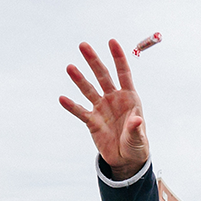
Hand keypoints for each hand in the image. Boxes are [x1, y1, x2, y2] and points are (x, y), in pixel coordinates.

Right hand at [60, 40, 149, 179]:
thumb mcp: (138, 139)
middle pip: (103, 76)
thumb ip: (136, 129)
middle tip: (83, 45)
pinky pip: (80, 111)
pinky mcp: (92, 121)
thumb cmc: (136, 145)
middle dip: (94, 61)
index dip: (118, 57)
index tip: (112, 41)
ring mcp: (101, 108)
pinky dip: (71, 106)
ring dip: (80, 79)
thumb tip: (136, 120)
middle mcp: (114, 99)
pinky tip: (62, 98)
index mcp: (129, 98)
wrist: (126, 159)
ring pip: (89, 90)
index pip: (124, 74)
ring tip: (70, 67)